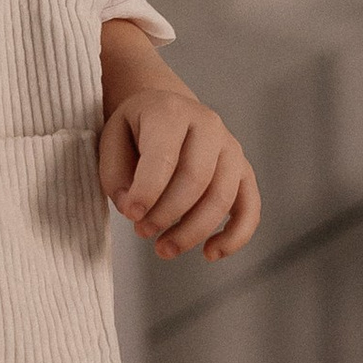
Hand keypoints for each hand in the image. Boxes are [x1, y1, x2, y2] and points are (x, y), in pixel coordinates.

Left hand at [98, 68, 261, 263]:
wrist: (165, 110)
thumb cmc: (137, 129)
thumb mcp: (112, 139)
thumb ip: (116, 174)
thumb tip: (133, 209)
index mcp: (172, 112)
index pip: (164, 156)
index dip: (147, 191)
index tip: (130, 215)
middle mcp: (208, 125)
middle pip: (195, 179)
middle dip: (166, 214)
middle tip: (142, 232)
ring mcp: (231, 149)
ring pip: (221, 197)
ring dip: (192, 231)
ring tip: (164, 248)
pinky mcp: (244, 172)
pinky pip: (250, 208)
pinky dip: (235, 236)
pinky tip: (210, 253)